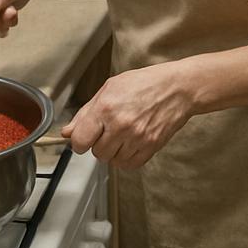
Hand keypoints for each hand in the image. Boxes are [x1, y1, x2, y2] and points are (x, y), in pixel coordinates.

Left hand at [63, 62, 193, 168]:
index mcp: (106, 107)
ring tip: (125, 134)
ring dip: (115, 151)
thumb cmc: (147, 82)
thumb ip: (86, 111)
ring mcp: (137, 137)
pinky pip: (129, 164)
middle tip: (112, 129)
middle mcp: (120, 124)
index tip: (86, 136)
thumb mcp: (112, 87)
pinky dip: (128, 157)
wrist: (180, 87)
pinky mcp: (150, 146)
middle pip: (97, 153)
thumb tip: (68, 131)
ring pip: (112, 160)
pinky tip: (133, 142)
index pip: (80, 141)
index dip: (81, 140)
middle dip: (101, 143)